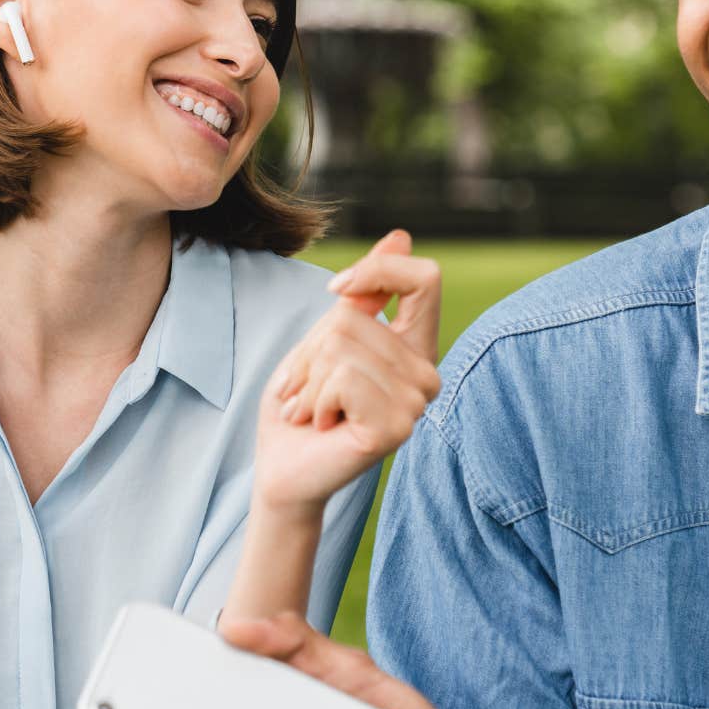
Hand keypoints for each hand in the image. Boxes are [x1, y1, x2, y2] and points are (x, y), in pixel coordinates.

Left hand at [253, 231, 441, 514]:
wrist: (282, 471)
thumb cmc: (302, 405)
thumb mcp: (326, 338)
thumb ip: (363, 295)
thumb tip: (401, 236)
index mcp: (415, 348)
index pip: (425, 278)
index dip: (377, 271)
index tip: (335, 290)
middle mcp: (426, 375)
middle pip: (354, 315)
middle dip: (311, 350)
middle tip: (310, 391)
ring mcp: (415, 405)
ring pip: (342, 346)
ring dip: (308, 379)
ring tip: (313, 410)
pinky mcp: (394, 429)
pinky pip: (343, 379)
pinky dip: (314, 399)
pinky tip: (322, 425)